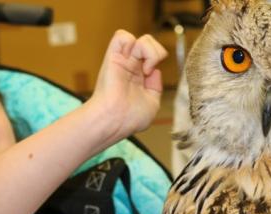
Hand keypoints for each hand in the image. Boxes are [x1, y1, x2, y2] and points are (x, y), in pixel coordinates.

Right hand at [88, 30, 167, 145]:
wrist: (115, 120)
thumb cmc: (130, 118)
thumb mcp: (152, 103)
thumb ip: (155, 87)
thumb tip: (155, 71)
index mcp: (137, 76)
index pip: (152, 55)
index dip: (158, 60)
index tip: (152, 76)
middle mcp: (130, 66)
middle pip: (149, 43)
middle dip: (157, 53)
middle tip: (149, 70)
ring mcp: (122, 60)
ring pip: (141, 38)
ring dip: (150, 50)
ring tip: (145, 68)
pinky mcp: (113, 57)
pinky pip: (121, 36)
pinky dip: (134, 44)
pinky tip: (137, 61)